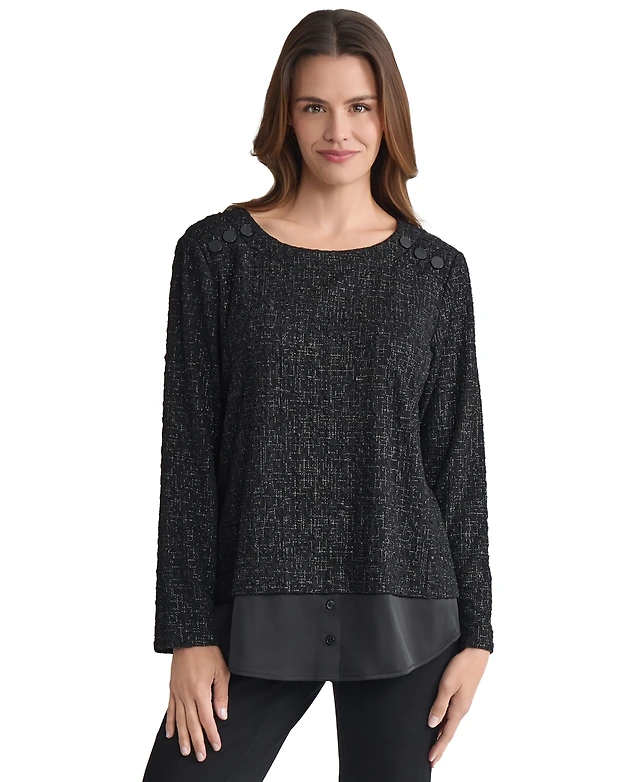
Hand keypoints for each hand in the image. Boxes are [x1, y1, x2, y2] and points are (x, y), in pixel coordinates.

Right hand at [165, 645, 229, 761]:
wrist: (188, 638)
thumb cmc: (206, 651)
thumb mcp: (221, 671)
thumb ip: (221, 695)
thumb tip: (222, 715)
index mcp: (200, 691)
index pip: (207, 718)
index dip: (212, 734)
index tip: (216, 745)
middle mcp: (186, 694)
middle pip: (192, 723)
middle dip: (197, 741)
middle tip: (200, 756)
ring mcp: (177, 692)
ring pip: (180, 720)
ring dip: (182, 737)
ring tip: (185, 750)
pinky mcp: (172, 689)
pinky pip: (170, 709)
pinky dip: (170, 722)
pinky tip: (170, 733)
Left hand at [427, 647, 489, 767]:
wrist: (476, 653)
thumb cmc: (462, 666)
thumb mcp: (447, 684)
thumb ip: (439, 704)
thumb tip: (432, 723)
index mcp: (459, 708)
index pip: (446, 733)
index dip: (438, 747)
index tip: (431, 759)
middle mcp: (461, 709)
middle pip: (448, 732)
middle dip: (440, 747)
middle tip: (432, 761)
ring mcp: (462, 703)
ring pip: (450, 725)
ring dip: (442, 737)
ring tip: (435, 748)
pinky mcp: (461, 697)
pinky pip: (452, 716)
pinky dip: (446, 725)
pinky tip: (441, 726)